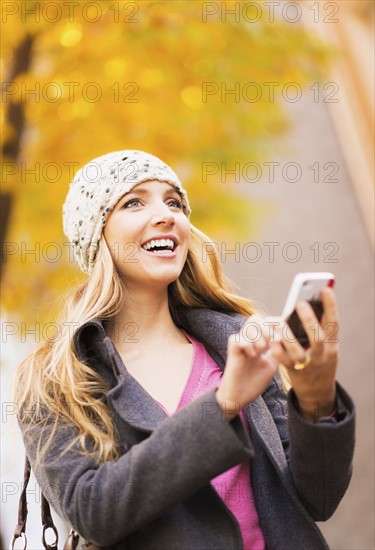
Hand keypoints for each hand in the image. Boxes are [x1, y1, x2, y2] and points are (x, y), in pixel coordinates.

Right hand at [216, 316, 279, 419]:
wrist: (239, 397)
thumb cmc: (254, 382)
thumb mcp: (272, 364)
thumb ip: (278, 351)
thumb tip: (289, 339)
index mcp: (257, 342)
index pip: (265, 322)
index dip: (274, 323)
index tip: (282, 336)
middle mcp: (248, 340)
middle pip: (256, 319)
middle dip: (268, 328)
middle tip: (274, 341)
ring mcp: (240, 345)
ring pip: (248, 326)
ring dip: (259, 337)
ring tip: (262, 350)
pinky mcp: (232, 351)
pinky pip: (238, 338)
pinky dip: (248, 345)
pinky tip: (252, 356)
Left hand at [271, 287, 338, 420]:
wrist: (318, 392)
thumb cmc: (320, 360)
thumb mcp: (327, 347)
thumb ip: (321, 329)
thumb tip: (311, 304)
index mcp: (332, 346)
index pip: (334, 324)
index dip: (331, 306)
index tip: (325, 289)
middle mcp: (322, 356)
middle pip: (318, 338)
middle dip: (309, 320)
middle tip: (300, 303)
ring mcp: (308, 365)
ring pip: (299, 351)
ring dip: (288, 336)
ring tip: (280, 323)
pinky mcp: (293, 371)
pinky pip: (283, 360)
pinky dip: (278, 349)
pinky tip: (273, 339)